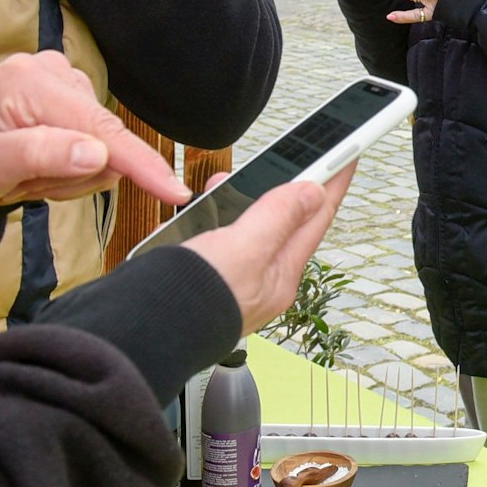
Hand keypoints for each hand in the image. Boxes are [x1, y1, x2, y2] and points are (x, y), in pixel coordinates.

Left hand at [0, 52, 189, 205]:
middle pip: (105, 139)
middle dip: (75, 174)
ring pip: (105, 145)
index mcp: (28, 82)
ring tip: (32, 173)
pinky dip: (76, 163)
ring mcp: (68, 80)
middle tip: (31, 183)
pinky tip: (45, 160)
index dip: (139, 161)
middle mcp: (54, 71)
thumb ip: (39, 155)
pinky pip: (101, 142)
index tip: (174, 191)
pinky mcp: (77, 93)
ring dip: (74, 172)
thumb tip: (97, 154)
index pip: (98, 127)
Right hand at [185, 164, 354, 333]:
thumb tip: (313, 192)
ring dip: (249, 197)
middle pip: (288, 220)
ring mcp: (233, 278)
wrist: (138, 335)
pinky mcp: (204, 274)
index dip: (333, 180)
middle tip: (302, 156)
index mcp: (281, 275)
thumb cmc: (189, 304)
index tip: (348, 151)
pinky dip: (218, 213)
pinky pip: (223, 235)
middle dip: (293, 184)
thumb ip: (278, 217)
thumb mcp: (243, 250)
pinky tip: (207, 205)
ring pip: (252, 226)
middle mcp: (261, 279)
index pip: (317, 217)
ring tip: (241, 177)